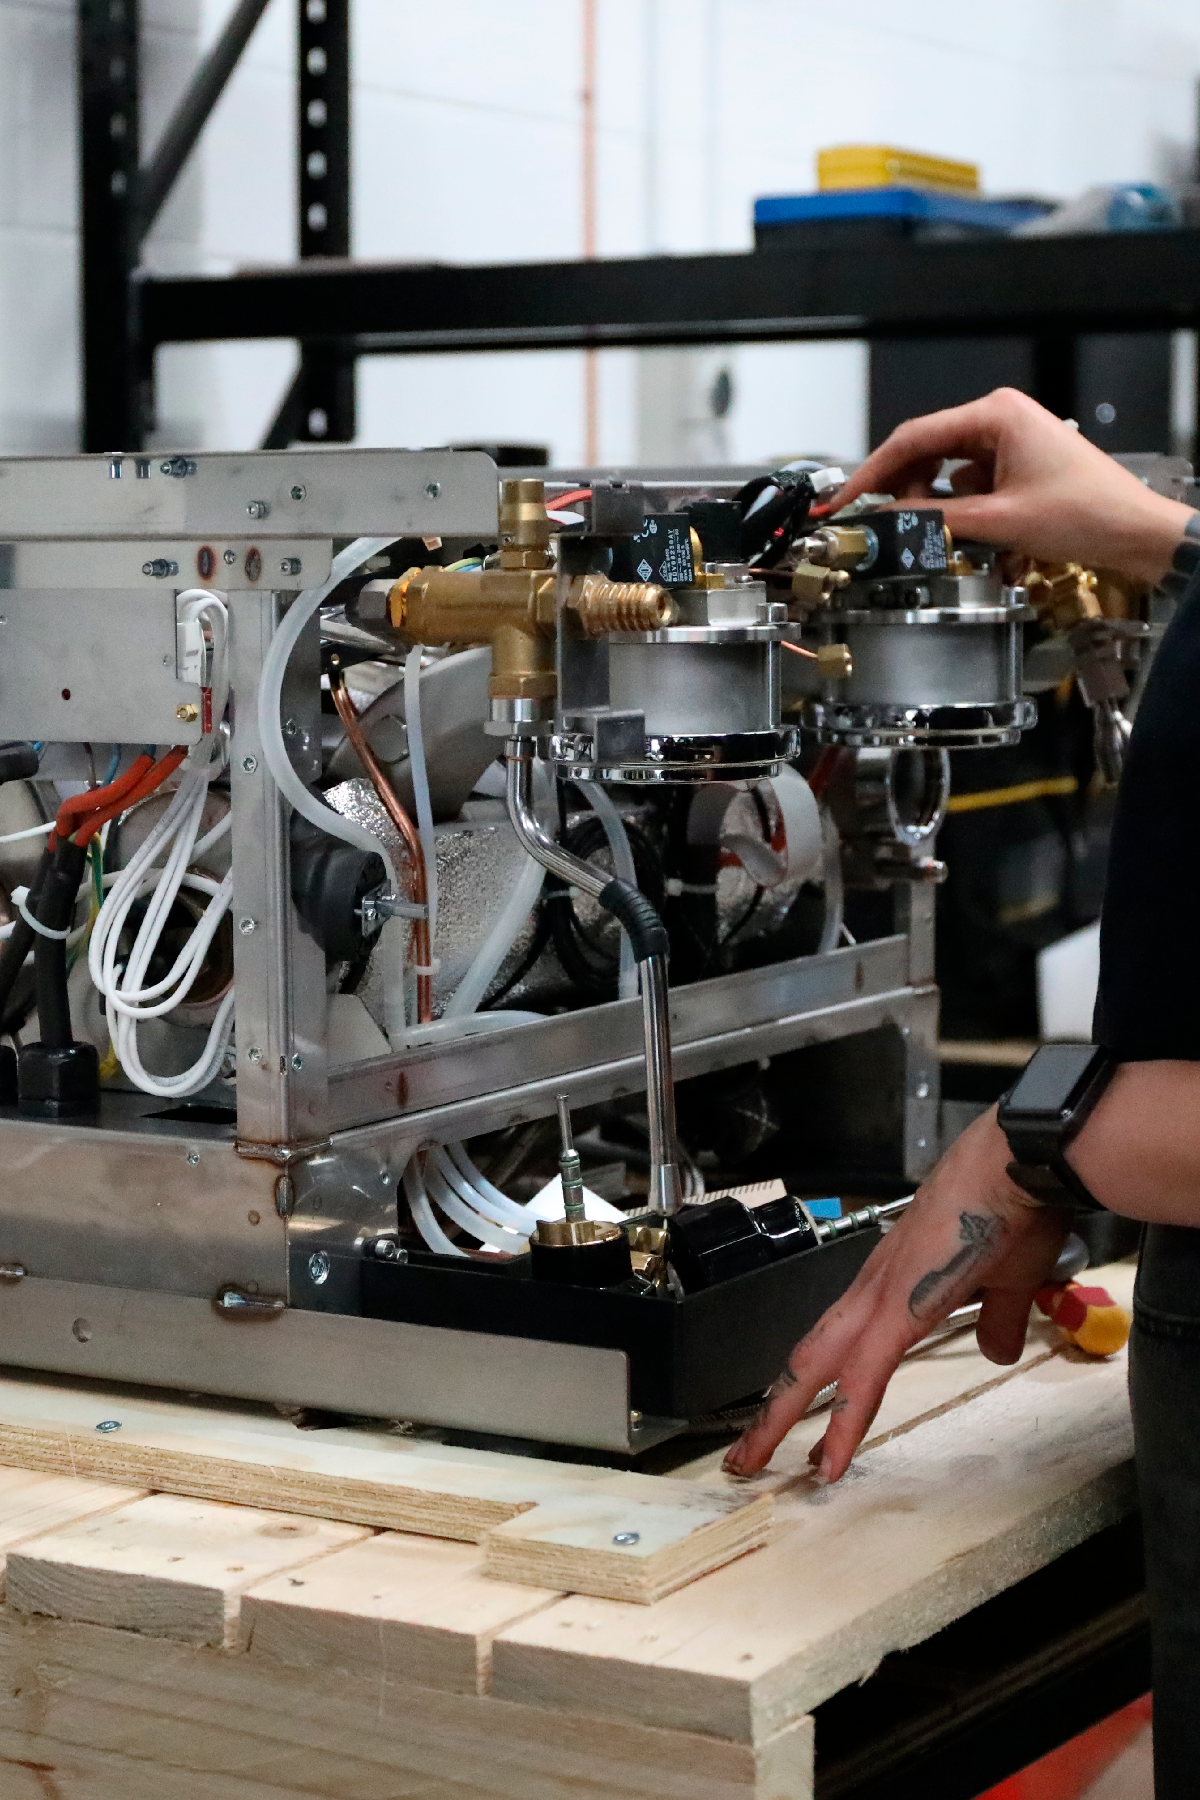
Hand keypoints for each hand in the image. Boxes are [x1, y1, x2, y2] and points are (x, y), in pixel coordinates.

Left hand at [722, 1109, 1068, 1481]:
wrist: (1013, 1166)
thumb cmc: (1010, 1208)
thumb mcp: (1009, 1279)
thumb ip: (998, 1319)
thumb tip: (996, 1348)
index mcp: (889, 1282)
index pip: (837, 1342)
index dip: (814, 1382)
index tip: (798, 1418)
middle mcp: (870, 1289)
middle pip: (806, 1360)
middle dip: (772, 1411)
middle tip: (743, 1457)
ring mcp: (877, 1297)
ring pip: (814, 1368)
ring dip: (782, 1418)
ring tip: (754, 1463)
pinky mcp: (899, 1310)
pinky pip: (863, 1377)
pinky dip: (843, 1422)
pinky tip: (829, 1461)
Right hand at [832, 387, 1192, 584]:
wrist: (1134, 532)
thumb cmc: (1085, 514)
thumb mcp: (997, 521)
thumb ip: (935, 518)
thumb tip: (887, 520)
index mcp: (995, 414)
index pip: (914, 438)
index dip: (872, 471)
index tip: (844, 498)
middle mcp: (999, 418)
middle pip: (926, 451)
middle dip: (902, 489)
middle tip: (879, 522)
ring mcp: (1008, 440)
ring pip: (946, 470)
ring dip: (934, 503)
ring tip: (935, 533)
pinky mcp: (1016, 465)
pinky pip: (969, 483)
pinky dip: (960, 508)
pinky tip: (967, 531)